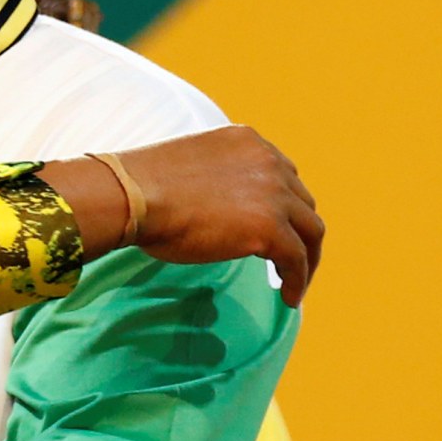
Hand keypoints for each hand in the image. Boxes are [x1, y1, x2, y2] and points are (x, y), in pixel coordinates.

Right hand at [118, 125, 322, 305]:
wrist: (131, 196)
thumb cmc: (141, 188)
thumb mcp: (191, 168)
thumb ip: (217, 180)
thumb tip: (214, 211)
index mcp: (248, 142)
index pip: (282, 174)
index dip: (282, 204)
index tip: (276, 226)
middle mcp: (269, 161)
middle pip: (302, 202)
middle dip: (298, 230)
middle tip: (288, 257)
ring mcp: (273, 194)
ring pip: (310, 231)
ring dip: (306, 258)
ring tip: (294, 283)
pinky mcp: (270, 228)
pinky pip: (297, 260)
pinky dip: (297, 281)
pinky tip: (288, 299)